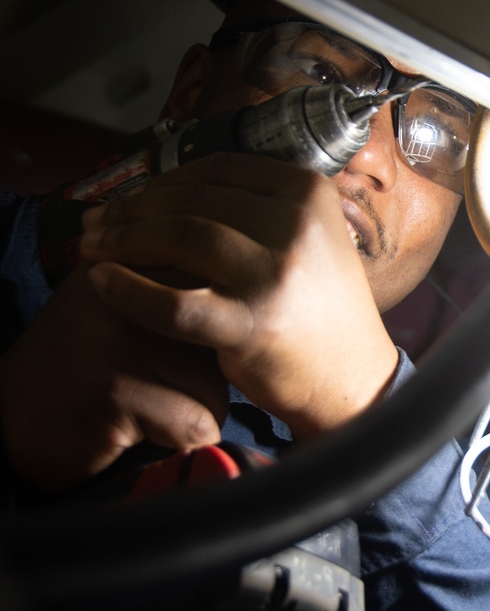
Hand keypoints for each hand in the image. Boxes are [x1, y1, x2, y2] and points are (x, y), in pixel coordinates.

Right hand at [0, 265, 228, 490]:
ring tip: (141, 402)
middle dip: (209, 370)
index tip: (193, 349)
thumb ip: (191, 283)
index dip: (221, 331)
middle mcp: (130, 281)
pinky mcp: (118, 386)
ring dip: (193, 407)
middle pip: (228, 336)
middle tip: (154, 378)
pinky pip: (197, 423)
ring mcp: (123, 332)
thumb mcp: (140, 304)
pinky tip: (133, 427)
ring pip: (219, 384)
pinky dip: (177, 438)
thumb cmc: (97, 363)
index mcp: (140, 254)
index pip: (224, 286)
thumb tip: (263, 280)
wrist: (16, 413)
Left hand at [78, 153, 399, 439]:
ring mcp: (274, 275)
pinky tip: (101, 283)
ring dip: (124, 241)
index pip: (220, 169)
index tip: (134, 195)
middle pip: (193, 202)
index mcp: (309, 194)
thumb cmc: (320, 307)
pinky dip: (127, 290)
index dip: (166, 179)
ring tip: (93, 247)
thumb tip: (172, 188)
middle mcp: (296, 226)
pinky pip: (171, 303)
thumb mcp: (311, 238)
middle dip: (133, 209)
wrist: (349, 375)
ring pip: (178, 240)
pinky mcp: (250, 325)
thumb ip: (259, 209)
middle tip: (97, 221)